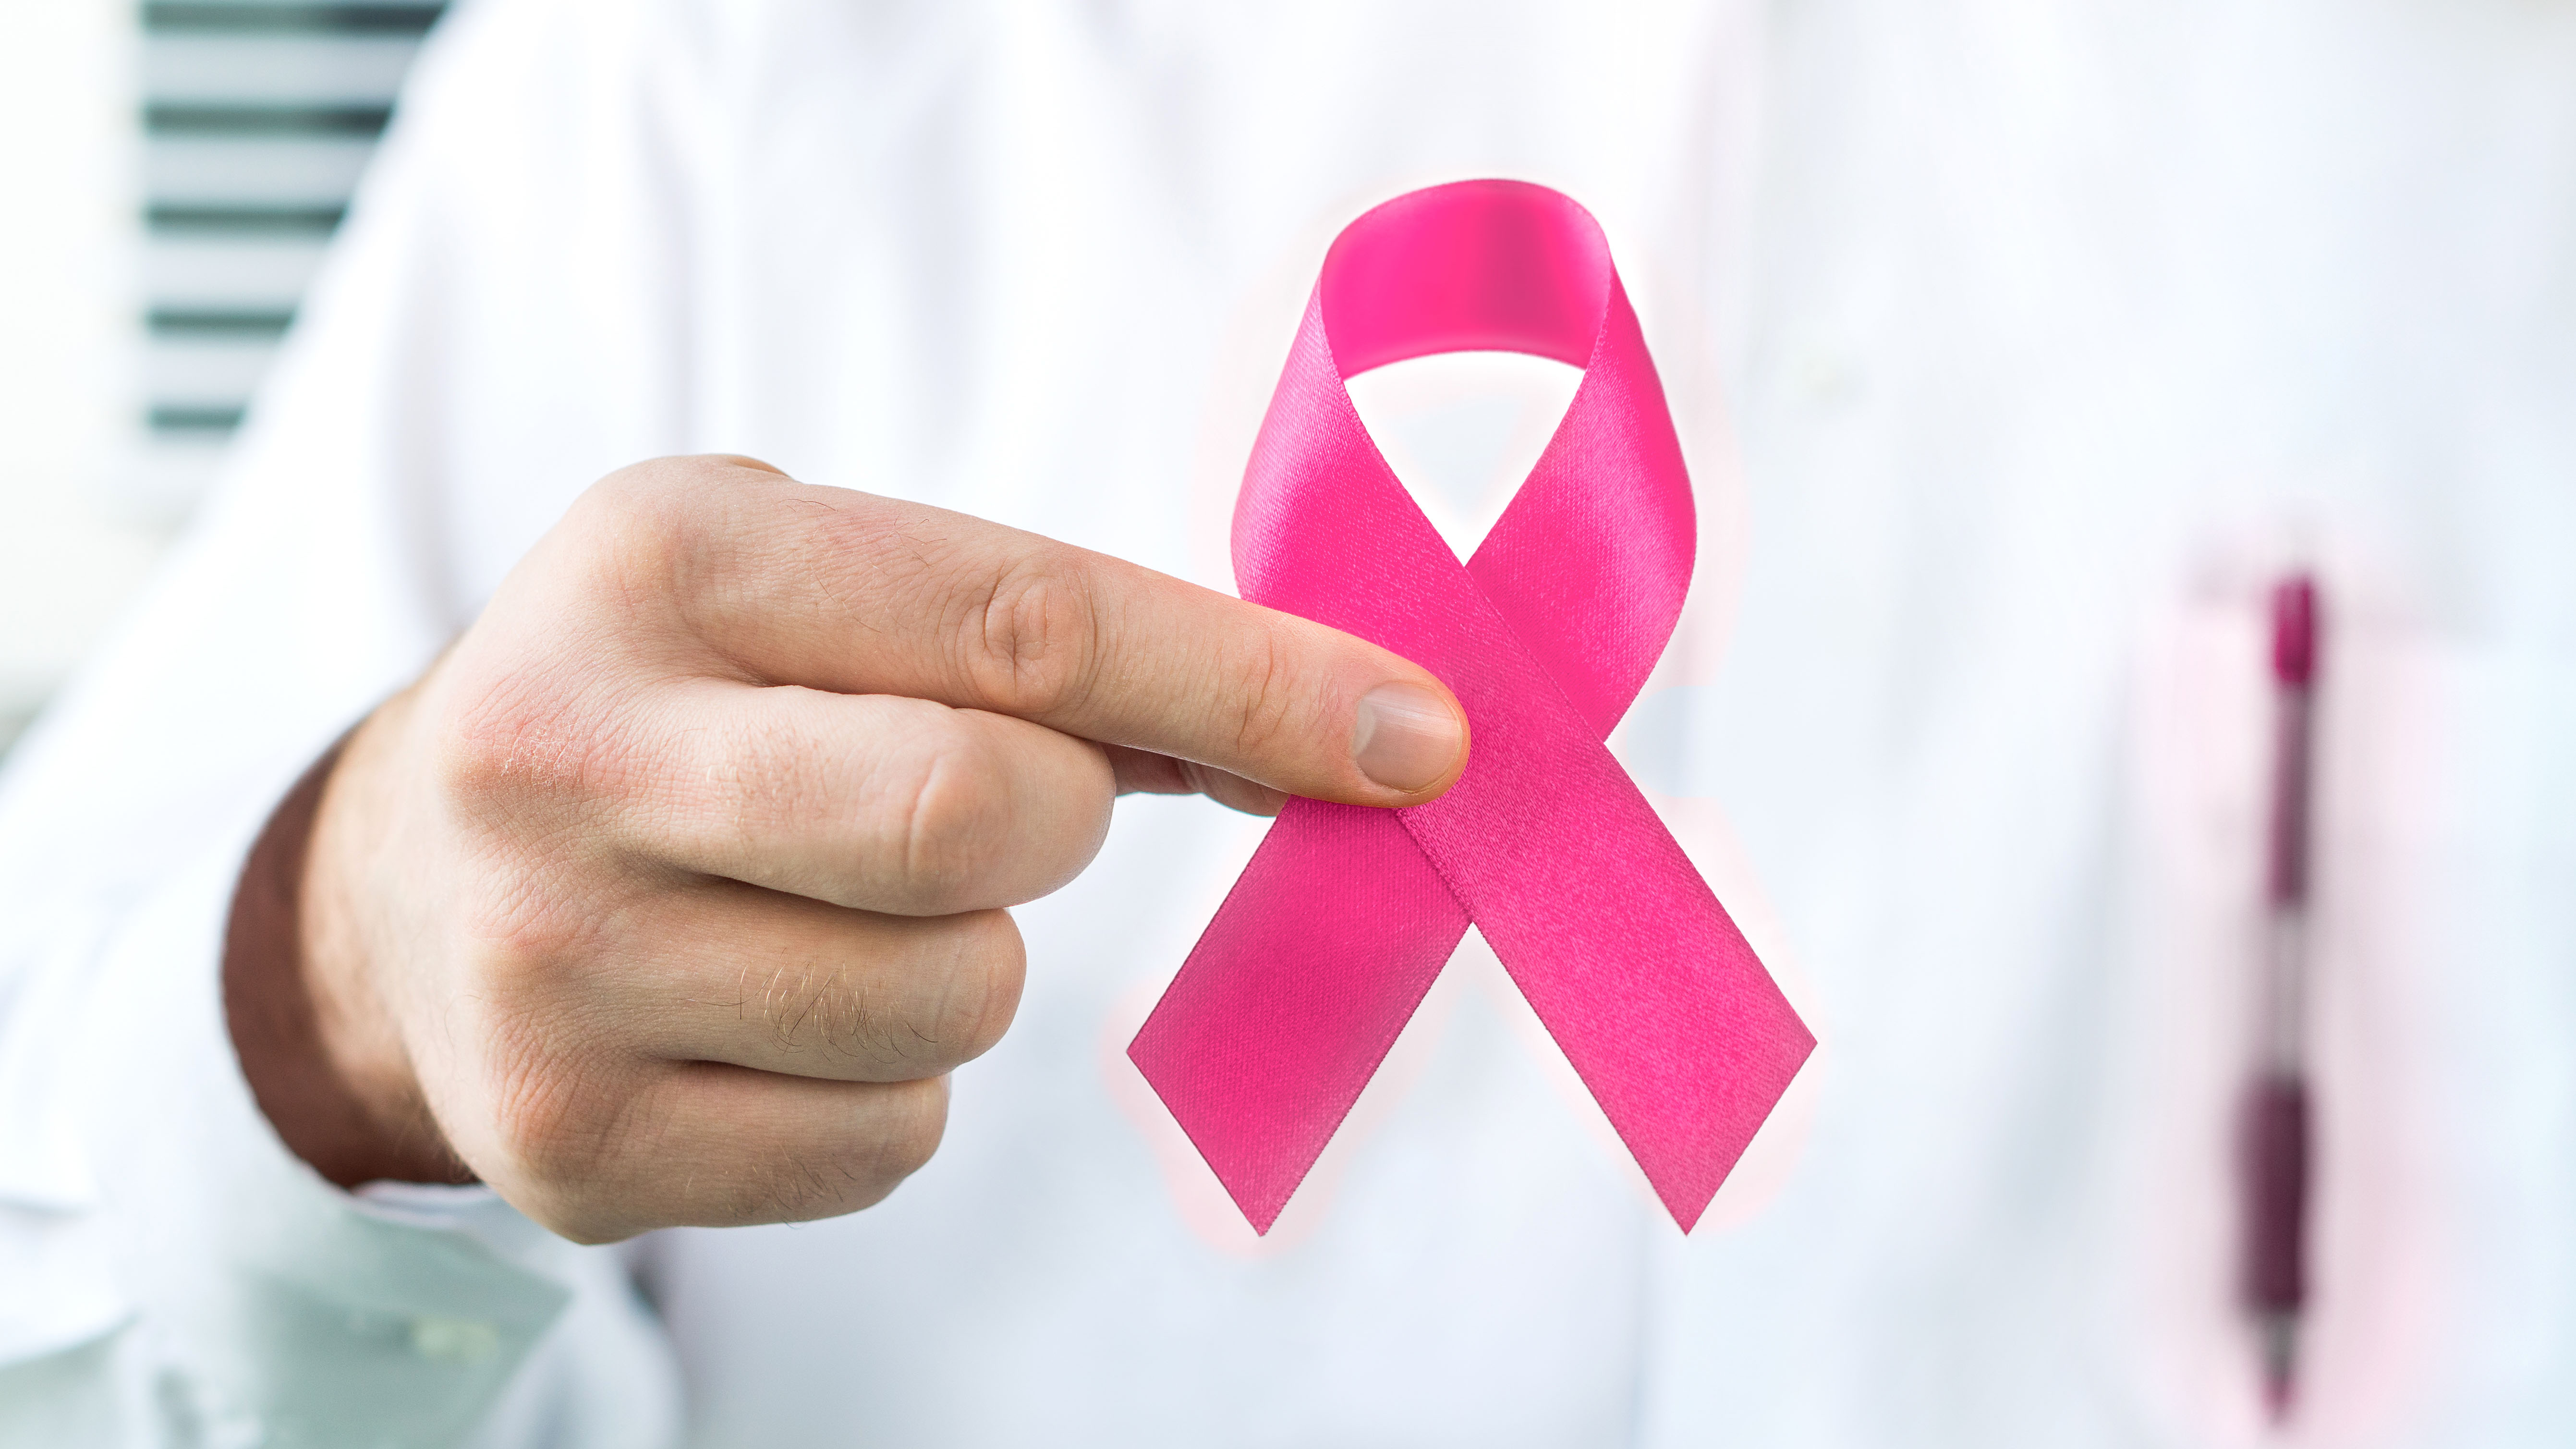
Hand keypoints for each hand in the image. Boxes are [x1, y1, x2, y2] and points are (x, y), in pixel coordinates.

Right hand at [223, 455, 1466, 1242]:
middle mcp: (572, 754)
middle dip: (1062, 821)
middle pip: (982, 816)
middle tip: (1003, 804)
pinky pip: (886, 1140)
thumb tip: (1350, 733)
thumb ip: (1047, 644)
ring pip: (954, 999)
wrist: (407, 885)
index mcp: (663, 562)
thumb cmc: (677, 703)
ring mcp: (553, 967)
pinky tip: (775, 1014)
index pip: (1024, 622)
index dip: (1250, 683)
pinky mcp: (570, 1144)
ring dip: (962, 961)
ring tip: (831, 907)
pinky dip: (890, 1084)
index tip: (1418, 736)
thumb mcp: (808, 589)